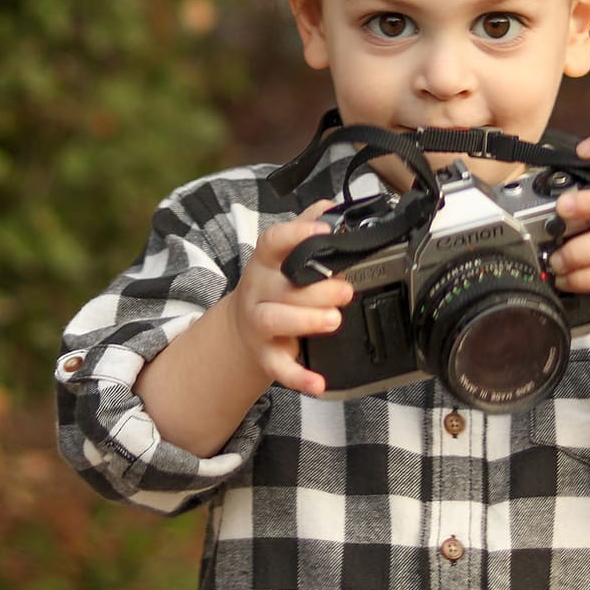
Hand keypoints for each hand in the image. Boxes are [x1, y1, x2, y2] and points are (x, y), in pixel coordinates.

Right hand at [224, 199, 354, 396]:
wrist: (244, 329)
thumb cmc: (275, 286)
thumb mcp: (285, 256)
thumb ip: (307, 229)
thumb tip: (333, 206)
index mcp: (267, 260)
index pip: (275, 240)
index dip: (297, 235)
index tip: (322, 231)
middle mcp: (259, 289)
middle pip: (282, 286)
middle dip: (316, 289)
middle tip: (345, 289)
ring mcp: (259, 323)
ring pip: (274, 320)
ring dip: (305, 320)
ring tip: (333, 320)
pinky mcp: (265, 354)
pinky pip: (279, 367)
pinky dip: (298, 377)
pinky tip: (318, 382)